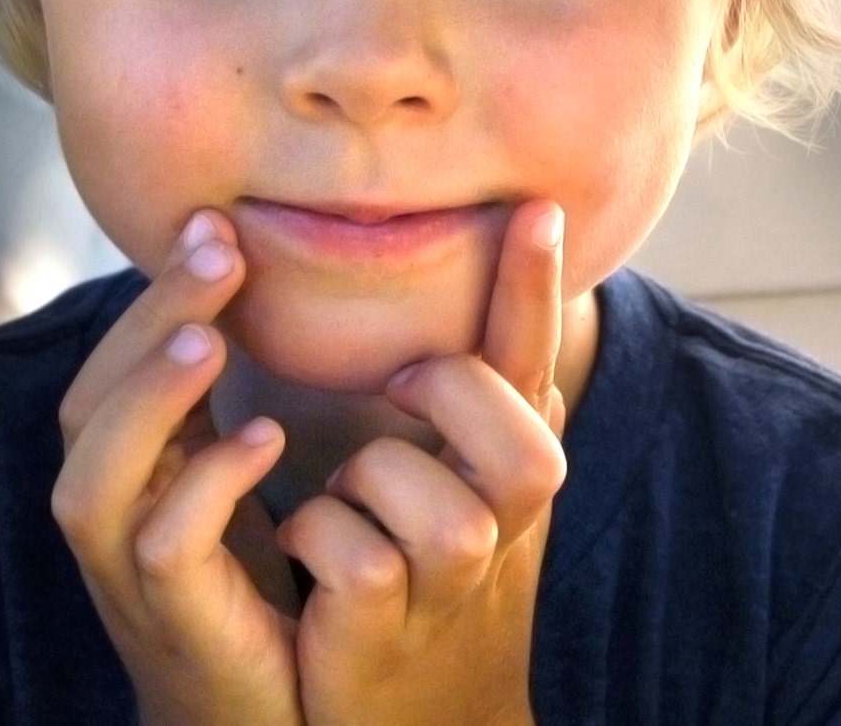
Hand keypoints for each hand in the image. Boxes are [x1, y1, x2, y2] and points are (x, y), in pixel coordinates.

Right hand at [51, 210, 303, 725]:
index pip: (116, 361)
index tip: (215, 219)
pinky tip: (265, 438)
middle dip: (150, 315)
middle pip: (93, 399)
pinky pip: (163, 548)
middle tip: (217, 243)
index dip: (157, 291)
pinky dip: (208, 486)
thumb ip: (225, 396)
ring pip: (96, 474)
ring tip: (210, 334)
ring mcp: (127, 572)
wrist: (261, 712)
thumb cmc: (256, 581)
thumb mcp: (232, 473)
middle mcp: (111, 511)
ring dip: (150, 395)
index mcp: (130, 464)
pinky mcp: (170, 622)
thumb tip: (262, 279)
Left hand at [276, 199, 567, 725]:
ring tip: (345, 505)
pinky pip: (351, 554)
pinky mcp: (384, 635)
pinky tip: (308, 558)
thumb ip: (482, 410)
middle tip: (401, 390)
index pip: (533, 368)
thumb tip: (494, 299)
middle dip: (452, 399)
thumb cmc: (434, 586)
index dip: (532, 288)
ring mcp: (449, 593)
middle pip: (519, 442)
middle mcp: (500, 532)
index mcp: (507, 477)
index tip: (533, 205)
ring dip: (367, 487)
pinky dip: (314, 538)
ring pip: (431, 504)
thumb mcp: (472, 492)